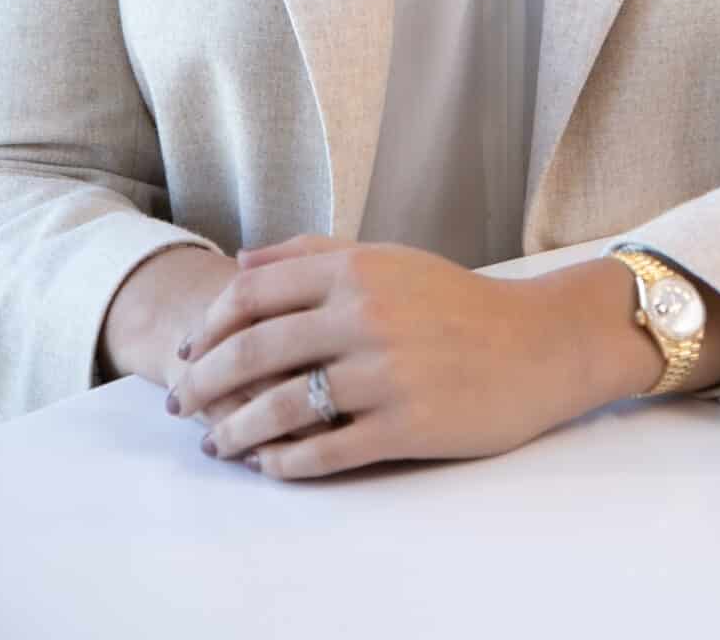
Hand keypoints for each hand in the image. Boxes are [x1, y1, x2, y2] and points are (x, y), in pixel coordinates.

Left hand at [166, 233, 582, 480]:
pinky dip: (285, 463)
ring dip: (234, 431)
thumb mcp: (388, 258)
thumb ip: (313, 253)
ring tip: (216, 445)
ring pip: (280, 408)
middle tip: (180, 406)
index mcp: (355, 269)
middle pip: (253, 352)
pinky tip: (268, 465)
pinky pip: (326, 451)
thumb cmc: (457, 302)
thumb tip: (241, 262)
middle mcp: (364, 315)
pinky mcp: (406, 425)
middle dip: (202, 383)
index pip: (252, 295)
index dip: (207, 327)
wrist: (539, 344)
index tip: (185, 353)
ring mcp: (384, 373)